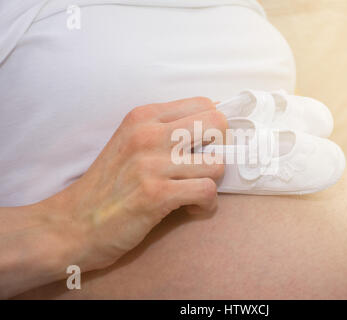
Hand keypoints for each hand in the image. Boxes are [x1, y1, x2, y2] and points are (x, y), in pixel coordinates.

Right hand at [46, 97, 226, 270]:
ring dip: (211, 183)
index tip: (206, 147)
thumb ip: (165, 130)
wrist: (73, 223)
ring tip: (192, 192)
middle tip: (204, 167)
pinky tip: (190, 208)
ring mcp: (152, 164)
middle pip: (217, 124)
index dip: (214, 127)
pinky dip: (206, 204)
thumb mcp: (130, 142)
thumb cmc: (108, 185)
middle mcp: (149, 134)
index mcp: (144, 117)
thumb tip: (212, 122)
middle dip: (220, 148)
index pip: (204, 104)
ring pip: (217, 164)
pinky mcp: (156, 194)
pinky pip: (207, 192)